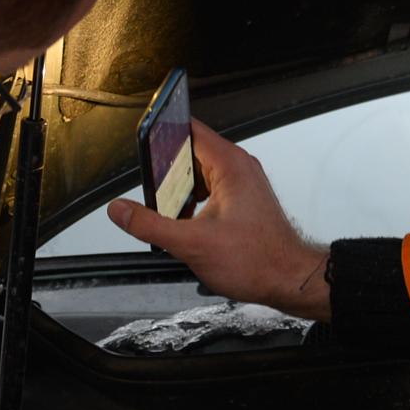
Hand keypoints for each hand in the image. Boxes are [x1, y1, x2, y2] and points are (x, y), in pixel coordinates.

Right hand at [108, 120, 331, 318]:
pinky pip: (211, 190)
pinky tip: (185, 224)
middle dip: (167, 170)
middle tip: (151, 191)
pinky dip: (194, 202)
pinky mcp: (243, 201)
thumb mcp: (191, 244)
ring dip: (180, 190)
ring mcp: (243, 184)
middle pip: (191, 153)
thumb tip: (120, 211)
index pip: (189, 130)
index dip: (162, 134)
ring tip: (167, 212)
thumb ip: (150, 224)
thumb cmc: (257, 260)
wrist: (290, 280)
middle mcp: (239, 168)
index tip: (142, 142)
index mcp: (229, 165)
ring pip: (200, 174)